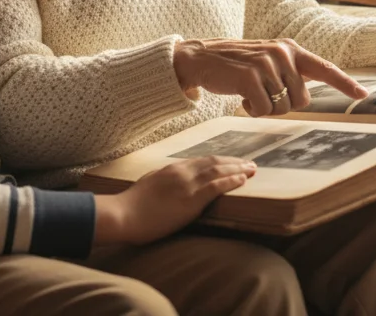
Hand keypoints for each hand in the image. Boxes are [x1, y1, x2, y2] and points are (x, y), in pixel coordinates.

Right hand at [92, 156, 255, 245]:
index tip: (232, 161)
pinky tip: (242, 180)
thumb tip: (170, 182)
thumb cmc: (131, 206)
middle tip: (250, 163)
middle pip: (214, 162)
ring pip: (219, 170)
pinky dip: (231, 181)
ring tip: (252, 169)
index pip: (202, 160)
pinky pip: (216, 186)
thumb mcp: (149, 185)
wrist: (122, 214)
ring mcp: (187, 184)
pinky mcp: (191, 199)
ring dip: (238, 169)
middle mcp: (182, 171)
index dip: (220, 160)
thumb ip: (163, 180)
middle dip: (234, 161)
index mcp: (172, 169)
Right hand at [172, 38, 368, 116]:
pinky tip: (240, 97)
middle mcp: (283, 53)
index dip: (345, 83)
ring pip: (282, 107)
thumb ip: (290, 72)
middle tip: (263, 93)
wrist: (201, 57)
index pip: (324, 68)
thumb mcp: (268, 60)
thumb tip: (307, 97)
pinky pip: (263, 110)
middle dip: (283, 104)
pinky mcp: (250, 77)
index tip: (363, 95)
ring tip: (249, 92)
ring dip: (266, 108)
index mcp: (290, 49)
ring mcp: (266, 64)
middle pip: (301, 100)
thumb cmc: (237, 65)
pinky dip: (251, 110)